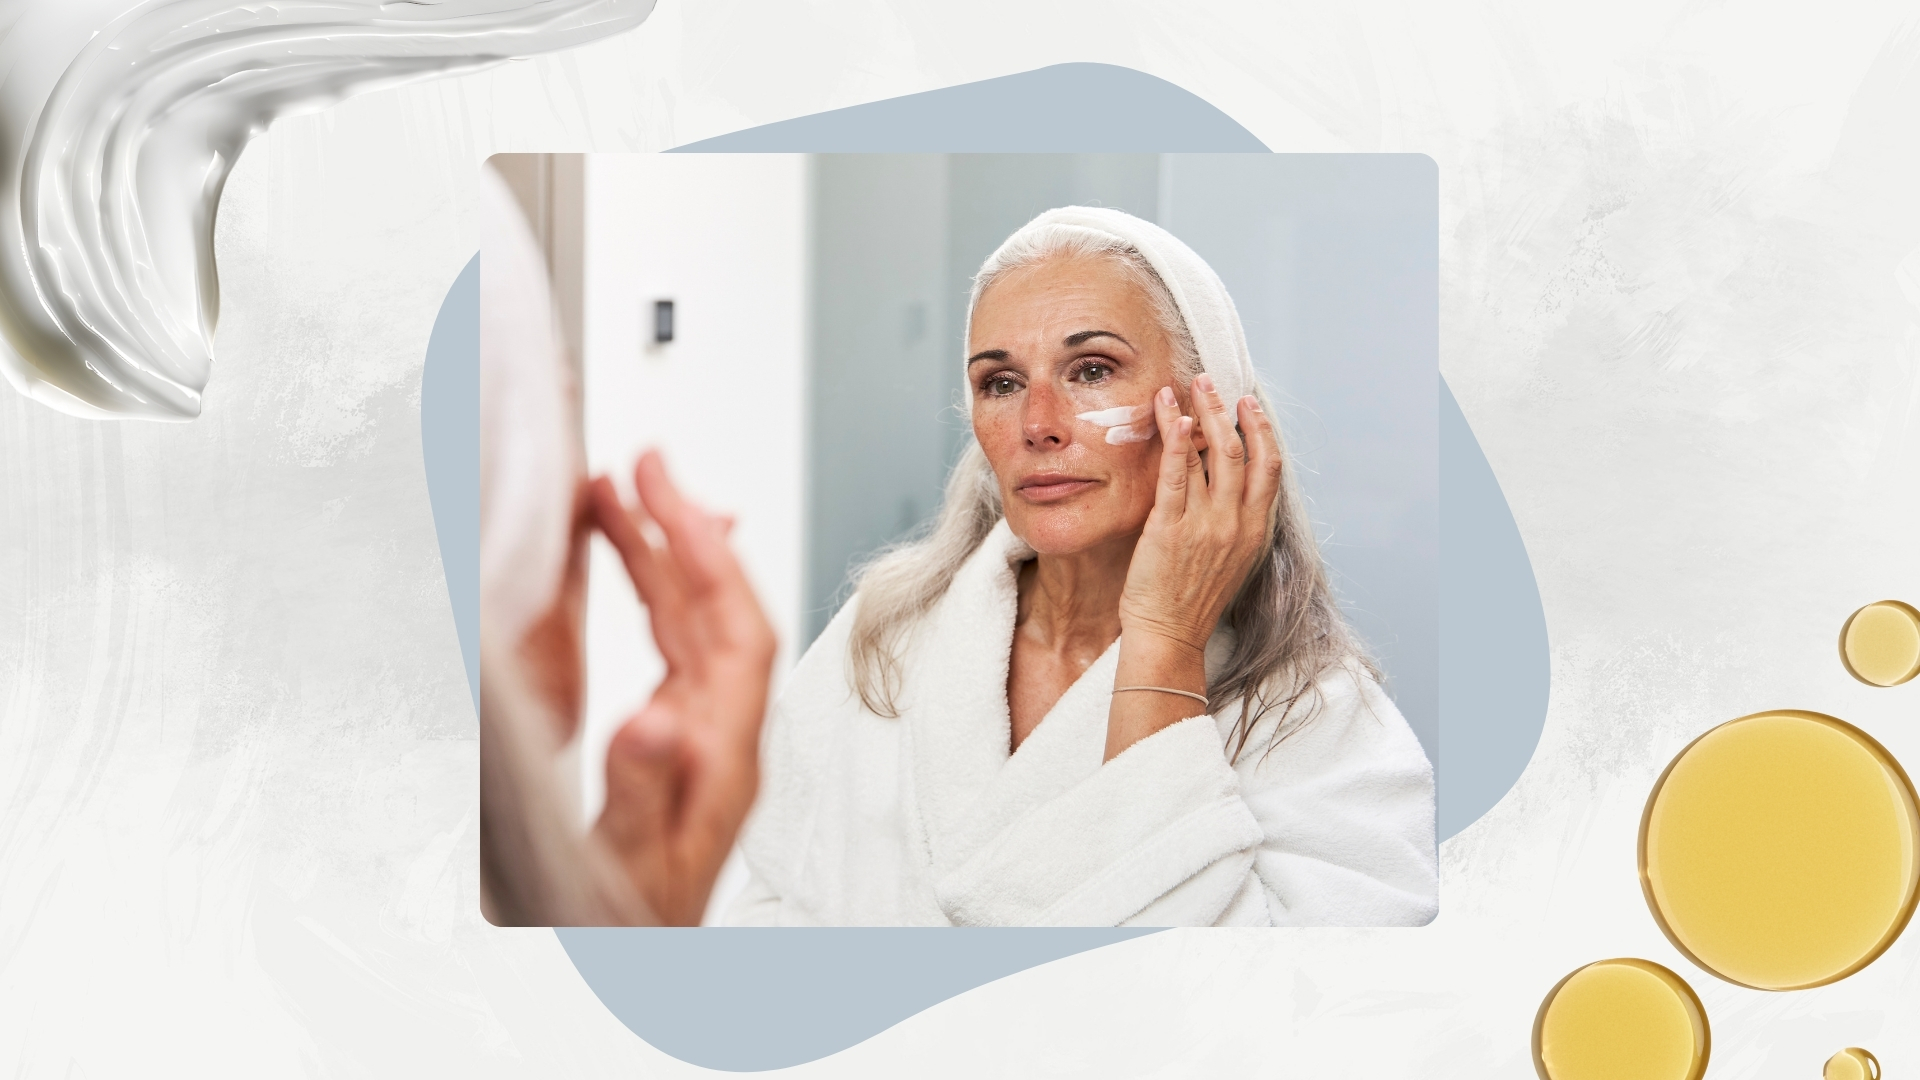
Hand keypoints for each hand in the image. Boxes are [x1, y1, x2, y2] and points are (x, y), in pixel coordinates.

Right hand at [585, 450, 776, 924]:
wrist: (624, 961)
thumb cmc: (628, 921)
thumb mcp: (628, 860)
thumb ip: (644, 790)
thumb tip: (654, 715)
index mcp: (725, 753)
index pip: (736, 627)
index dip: (708, 553)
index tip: (667, 491)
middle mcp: (722, 734)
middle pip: (717, 608)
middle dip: (682, 528)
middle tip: (642, 462)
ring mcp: (700, 733)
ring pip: (691, 621)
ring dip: (659, 552)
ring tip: (614, 494)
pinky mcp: (675, 739)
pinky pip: (670, 646)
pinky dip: (648, 594)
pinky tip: (624, 566)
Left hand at [1104, 374, 1280, 759]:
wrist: (1169, 635)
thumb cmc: (1193, 600)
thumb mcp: (1232, 559)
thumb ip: (1236, 522)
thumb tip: (1228, 484)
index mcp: (1255, 531)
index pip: (1270, 468)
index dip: (1261, 430)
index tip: (1249, 405)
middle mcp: (1236, 523)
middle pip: (1241, 451)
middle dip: (1227, 410)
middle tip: (1211, 383)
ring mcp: (1205, 525)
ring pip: (1211, 455)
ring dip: (1199, 413)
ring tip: (1186, 387)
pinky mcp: (1170, 528)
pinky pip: (1177, 475)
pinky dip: (1177, 441)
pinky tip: (1171, 416)